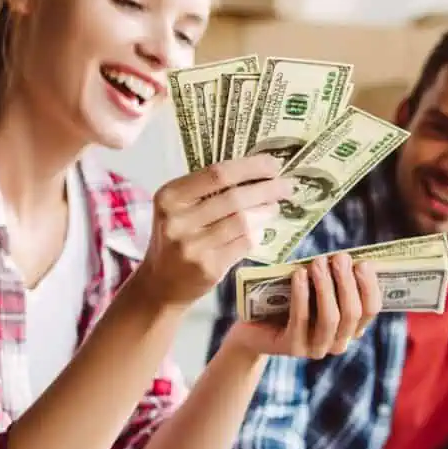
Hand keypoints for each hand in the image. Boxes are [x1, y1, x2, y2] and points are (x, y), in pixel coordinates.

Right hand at [134, 154, 293, 306]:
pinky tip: (261, 229)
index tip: (273, 164)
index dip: (250, 167)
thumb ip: (206, 192)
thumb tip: (256, 173)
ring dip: (265, 211)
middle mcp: (178, 220)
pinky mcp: (209, 267)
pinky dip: (257, 234)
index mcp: (169, 197)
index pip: (216, 174)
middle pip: (234, 197)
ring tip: (275, 206)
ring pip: (243, 221)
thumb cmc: (175, 240)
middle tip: (286, 185)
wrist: (161, 284)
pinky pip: (244, 244)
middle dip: (267, 189)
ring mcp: (193, 246)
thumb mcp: (178, 210)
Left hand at [221, 253, 381, 357]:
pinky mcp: (293, 348)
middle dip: (347, 282)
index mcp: (351, 328)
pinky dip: (302, 294)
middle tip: (340, 257)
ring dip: (326, 286)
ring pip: (331, 318)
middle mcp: (338, 342)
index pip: (371, 309)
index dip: (370, 286)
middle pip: (352, 313)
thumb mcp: (315, 288)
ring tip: (318, 262)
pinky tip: (299, 274)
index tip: (363, 262)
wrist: (255, 326)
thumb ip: (333, 278)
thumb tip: (345, 258)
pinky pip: (301, 319)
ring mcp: (317, 349)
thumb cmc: (290, 300)